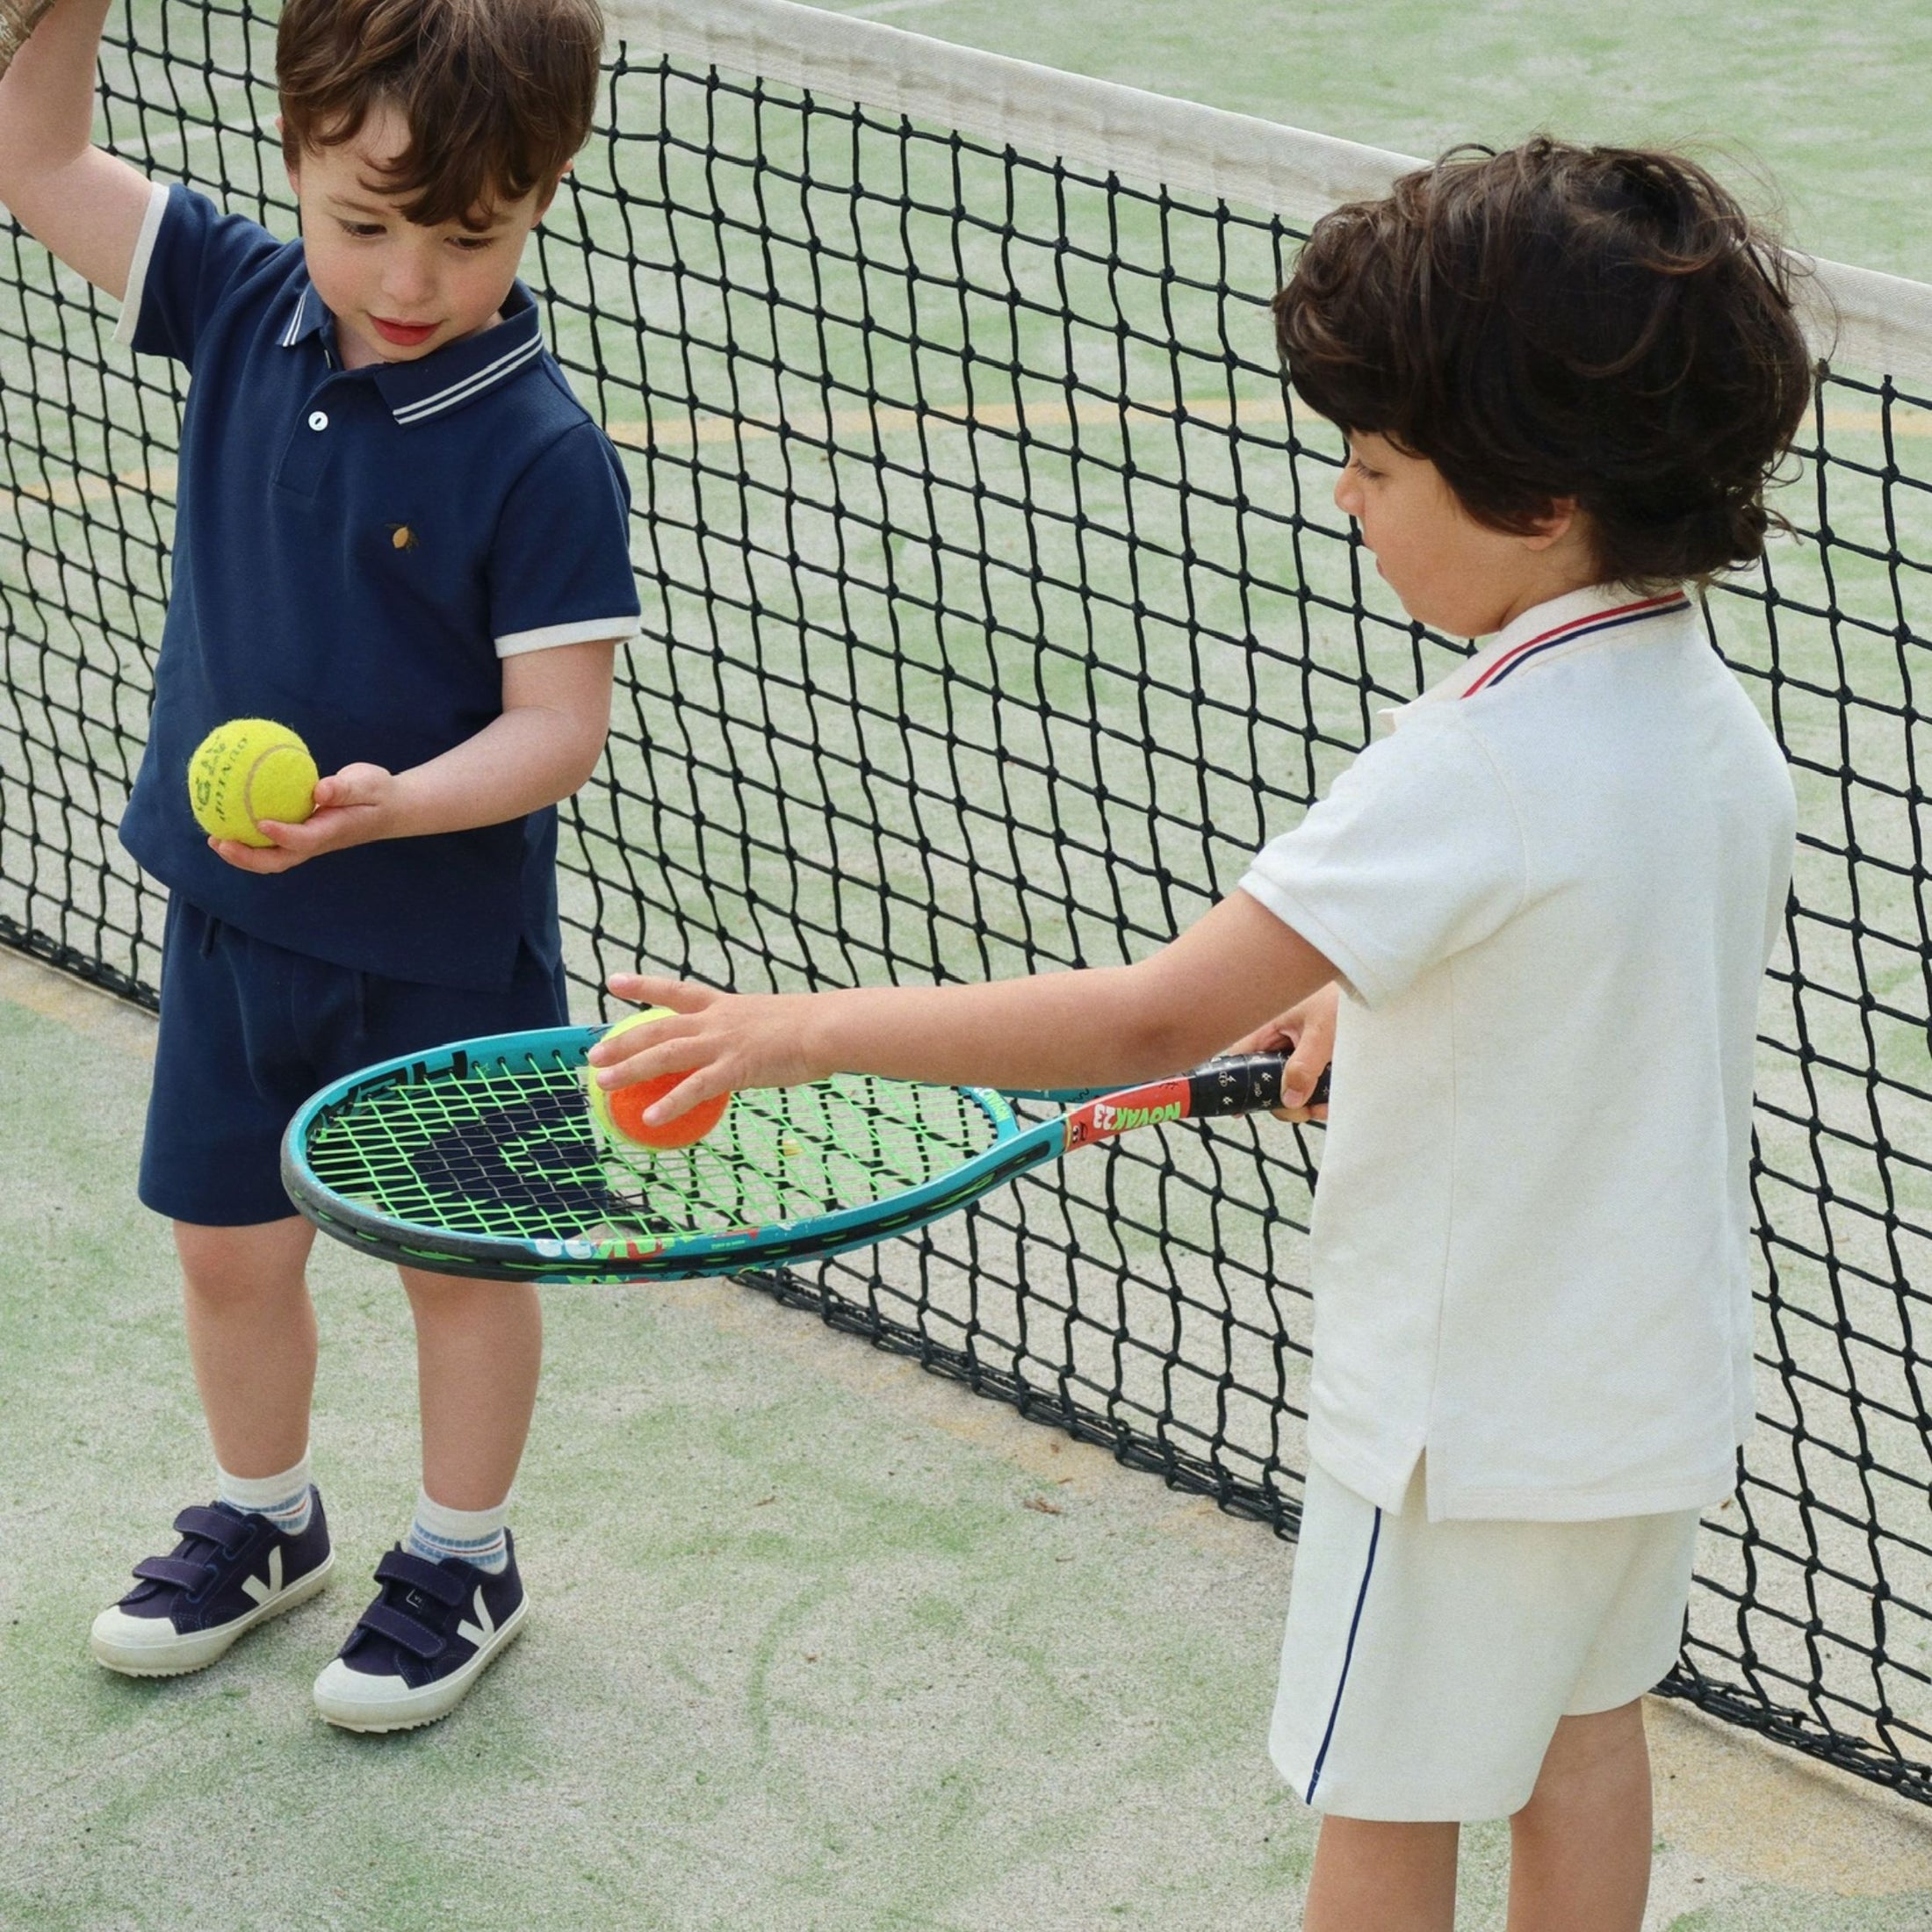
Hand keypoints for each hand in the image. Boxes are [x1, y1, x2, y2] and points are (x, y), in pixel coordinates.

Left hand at [208, 763, 400, 873]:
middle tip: (220, 841)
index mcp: (332, 832)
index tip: (261, 822)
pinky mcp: (302, 835)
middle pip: (278, 860)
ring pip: (271, 857)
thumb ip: (345, 787)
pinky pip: (271, 842)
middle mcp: (316, 842)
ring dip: (242, 854)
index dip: (282, 835)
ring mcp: (308, 842)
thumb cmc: (379, 792)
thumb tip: (318, 790)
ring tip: (215, 838)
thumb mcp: (369, 783)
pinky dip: (248, 838)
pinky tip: (229, 819)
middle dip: (247, 857)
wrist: (389, 809)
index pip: (304, 840)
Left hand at [587, 972, 823, 1124]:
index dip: (642, 987)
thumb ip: (752, 1035)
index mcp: (724, 1006)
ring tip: (603, 1084)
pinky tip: (649, 1118)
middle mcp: (715, 1021)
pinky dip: (670, 1104)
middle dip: (622, 1042)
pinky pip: (694, 1089)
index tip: (613, 983)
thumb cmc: (812, 1027)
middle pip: (657, 1028)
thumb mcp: (773, 1023)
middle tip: (593, 1056)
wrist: (827, 1028)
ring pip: (664, 1056)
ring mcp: (722, 1044)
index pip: (674, 991)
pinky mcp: (734, 1068)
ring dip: (630, 1070)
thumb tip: (752, 1049)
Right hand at [1229, 981, 1336, 1121]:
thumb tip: (1290, 1099)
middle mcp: (1280, 1042)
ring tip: (1326, 1105)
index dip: (1238, 1083)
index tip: (1241, 1109)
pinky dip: (1320, 1098)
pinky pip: (1311, 1087)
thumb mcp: (1321, 1032)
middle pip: (1267, 1081)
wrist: (1373, 988)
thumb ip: (1304, 1065)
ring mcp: (1298, 1053)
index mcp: (1270, 1027)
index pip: (1242, 1058)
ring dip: (1307, 1103)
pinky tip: (1332, 1100)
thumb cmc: (1342, 999)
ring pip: (1291, 1088)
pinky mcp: (1317, 1061)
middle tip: (1305, 1110)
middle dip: (1284, 1101)